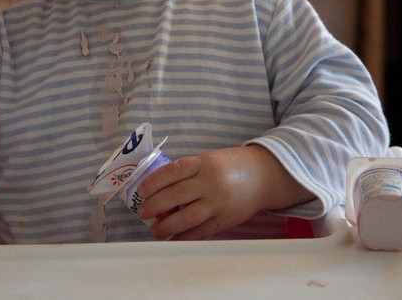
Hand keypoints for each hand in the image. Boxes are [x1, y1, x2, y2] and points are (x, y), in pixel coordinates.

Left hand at [133, 145, 313, 240]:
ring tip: (155, 232)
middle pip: (176, 195)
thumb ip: (186, 174)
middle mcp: (210, 182)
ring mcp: (218, 203)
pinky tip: (172, 240)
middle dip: (154, 206)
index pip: (173, 171)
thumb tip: (156, 192)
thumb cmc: (227, 167)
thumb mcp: (207, 161)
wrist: (261, 177)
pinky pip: (201, 232)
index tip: (140, 191)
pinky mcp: (224, 220)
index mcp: (203, 163)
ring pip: (187, 217)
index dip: (153, 182)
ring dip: (167, 226)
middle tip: (142, 213)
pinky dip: (184, 238)